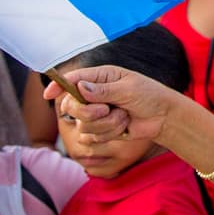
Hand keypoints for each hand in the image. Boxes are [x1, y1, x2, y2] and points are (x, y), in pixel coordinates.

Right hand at [43, 65, 176, 144]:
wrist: (163, 118)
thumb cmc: (149, 96)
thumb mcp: (129, 89)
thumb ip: (104, 90)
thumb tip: (81, 88)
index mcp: (100, 77)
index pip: (72, 79)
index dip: (58, 86)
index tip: (49, 94)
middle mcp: (93, 94)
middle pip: (71, 106)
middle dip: (88, 111)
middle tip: (106, 109)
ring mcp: (95, 113)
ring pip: (83, 124)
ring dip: (106, 123)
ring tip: (124, 116)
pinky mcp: (99, 130)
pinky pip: (92, 137)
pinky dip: (110, 133)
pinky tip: (123, 127)